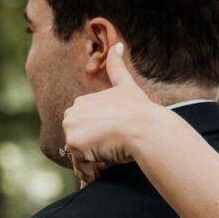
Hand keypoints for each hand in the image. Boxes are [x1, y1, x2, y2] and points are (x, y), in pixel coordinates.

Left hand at [61, 43, 159, 185]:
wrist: (146, 128)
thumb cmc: (141, 110)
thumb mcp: (128, 87)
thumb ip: (118, 67)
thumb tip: (118, 44)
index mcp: (83, 101)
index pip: (86, 128)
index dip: (99, 138)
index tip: (113, 143)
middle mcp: (73, 112)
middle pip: (79, 142)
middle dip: (93, 152)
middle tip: (112, 156)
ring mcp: (72, 128)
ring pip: (79, 155)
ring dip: (92, 164)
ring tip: (109, 165)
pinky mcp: (75, 144)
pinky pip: (81, 167)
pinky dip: (90, 174)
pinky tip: (103, 173)